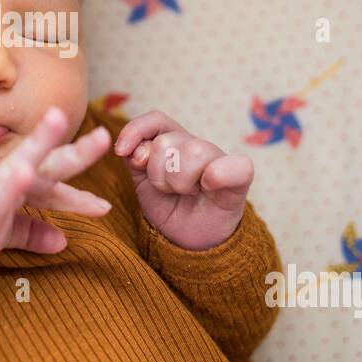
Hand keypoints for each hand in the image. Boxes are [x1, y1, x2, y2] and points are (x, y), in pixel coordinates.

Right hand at [0, 106, 113, 273]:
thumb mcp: (5, 234)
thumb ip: (32, 232)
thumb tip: (63, 242)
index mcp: (16, 188)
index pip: (53, 189)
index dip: (78, 197)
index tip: (102, 206)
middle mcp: (8, 180)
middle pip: (49, 164)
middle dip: (78, 152)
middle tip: (104, 137)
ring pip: (23, 161)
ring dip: (41, 141)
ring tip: (57, 118)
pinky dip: (11, 182)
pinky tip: (24, 172)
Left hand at [113, 110, 253, 250]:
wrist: (191, 240)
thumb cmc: (170, 207)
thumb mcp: (143, 182)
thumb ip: (135, 159)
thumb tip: (132, 149)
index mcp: (175, 141)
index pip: (156, 121)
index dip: (136, 131)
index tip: (122, 152)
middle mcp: (197, 145)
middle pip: (166, 142)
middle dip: (158, 173)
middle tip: (168, 189)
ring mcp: (220, 160)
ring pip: (192, 152)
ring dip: (179, 182)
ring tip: (185, 193)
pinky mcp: (239, 179)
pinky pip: (238, 166)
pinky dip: (220, 174)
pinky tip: (209, 186)